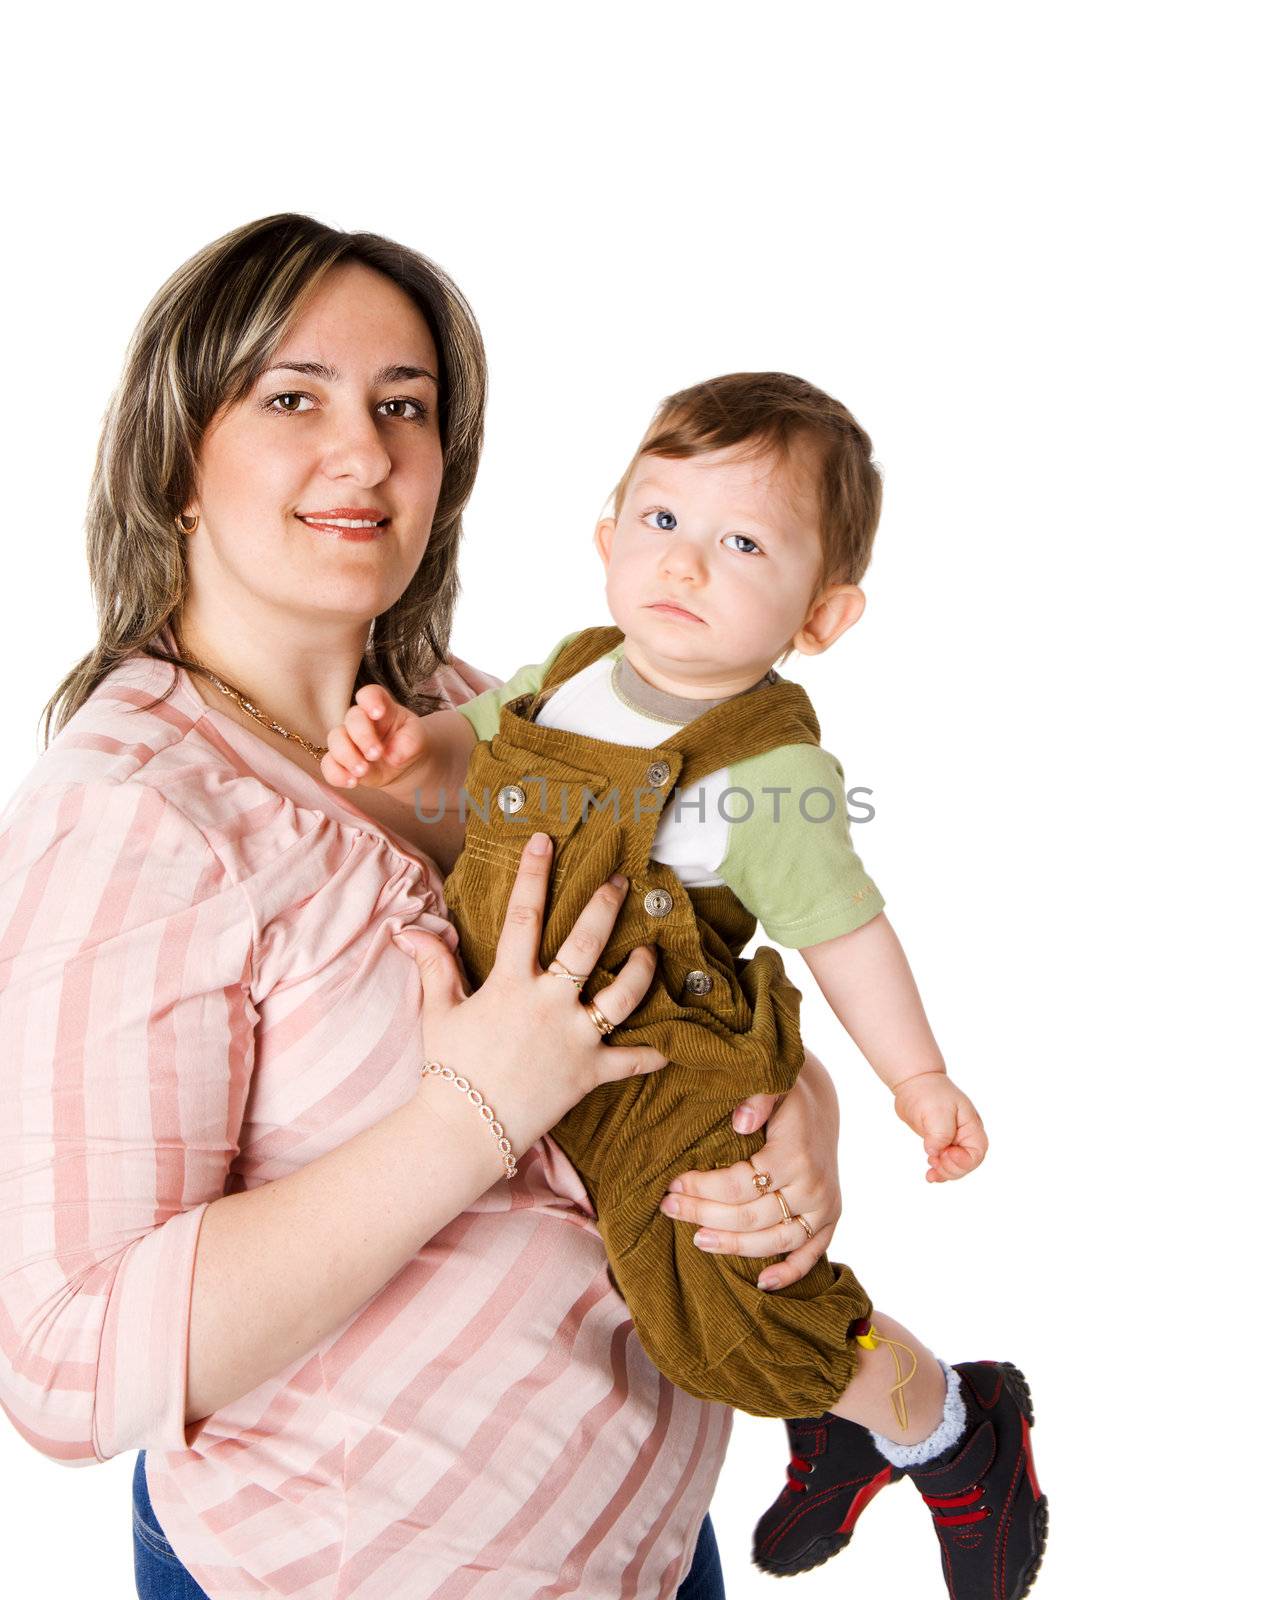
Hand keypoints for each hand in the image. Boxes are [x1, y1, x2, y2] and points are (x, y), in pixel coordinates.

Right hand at [321, 685, 430, 794]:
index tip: (378, 713)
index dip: (370, 701)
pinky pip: (328, 765)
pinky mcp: (341, 762)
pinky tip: (352, 782)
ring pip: (335, 740)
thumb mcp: (417, 739)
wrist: (403, 766)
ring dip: (347, 756)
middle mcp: (360, 721)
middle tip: (376, 754)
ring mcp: (348, 740)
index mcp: (381, 707)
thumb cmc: (408, 743)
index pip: (370, 694)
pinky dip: (337, 774)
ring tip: (363, 771)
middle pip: (351, 718)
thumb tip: (393, 756)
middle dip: (362, 737)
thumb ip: (410, 742)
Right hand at [394, 832, 667, 1162]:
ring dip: (642, 970)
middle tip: (622, 881)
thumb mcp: (438, 1012)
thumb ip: (433, 966)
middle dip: (605, 906)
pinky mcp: (589, 1073)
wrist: (464, 1129)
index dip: (534, 875)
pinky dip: (652, 1055)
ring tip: (650, 950)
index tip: (546, 841)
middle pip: (586, 944)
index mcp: (510, 984)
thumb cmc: (449, 1069)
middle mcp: (548, 1004)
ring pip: (622, 995)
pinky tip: (670, 1047)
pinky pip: (630, 1061)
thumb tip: (408, 930)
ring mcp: (574, 1038)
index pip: (523, 917)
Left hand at [658, 1047, 843, 1290]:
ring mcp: (825, 1207)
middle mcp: (814, 1186)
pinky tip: (762, 1283)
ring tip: (698, 1240)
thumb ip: (757, 1099)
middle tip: (668, 1208)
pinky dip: (789, 1272)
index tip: (672, 1184)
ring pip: (775, 1240)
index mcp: (796, 1154)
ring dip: (734, 1246)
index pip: (740, 1185)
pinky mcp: (830, 1219)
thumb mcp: (773, 1083)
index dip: (703, 1188)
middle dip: (704, 1214)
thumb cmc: (786, 1092)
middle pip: (751, 1216)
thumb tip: (740, 1123)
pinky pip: (811, 1254)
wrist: (821, 1101)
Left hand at [893, 1070, 986, 1181]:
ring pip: (955, 1166)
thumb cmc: (930, 1092)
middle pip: (967, 1164)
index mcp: (971, 1127)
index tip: (945, 1153)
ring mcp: (953, 1140)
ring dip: (944, 1172)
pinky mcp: (941, 1143)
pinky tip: (929, 1176)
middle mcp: (965, 1136)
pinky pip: (943, 1162)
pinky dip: (938, 1171)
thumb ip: (940, 1133)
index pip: (976, 1153)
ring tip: (930, 1169)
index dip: (963, 1161)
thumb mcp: (937, 1111)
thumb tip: (935, 1152)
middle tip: (934, 1159)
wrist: (915, 1082)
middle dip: (951, 1168)